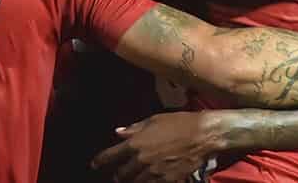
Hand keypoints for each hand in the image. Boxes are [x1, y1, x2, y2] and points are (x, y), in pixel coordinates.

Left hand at [91, 111, 223, 182]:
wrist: (203, 136)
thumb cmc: (180, 123)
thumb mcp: (155, 120)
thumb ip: (135, 128)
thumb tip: (119, 132)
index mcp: (136, 143)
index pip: (110, 156)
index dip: (99, 161)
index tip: (94, 164)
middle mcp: (141, 160)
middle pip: (121, 174)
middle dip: (118, 174)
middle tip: (118, 174)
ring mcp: (153, 172)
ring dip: (132, 180)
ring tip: (133, 178)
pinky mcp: (166, 180)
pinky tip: (149, 180)